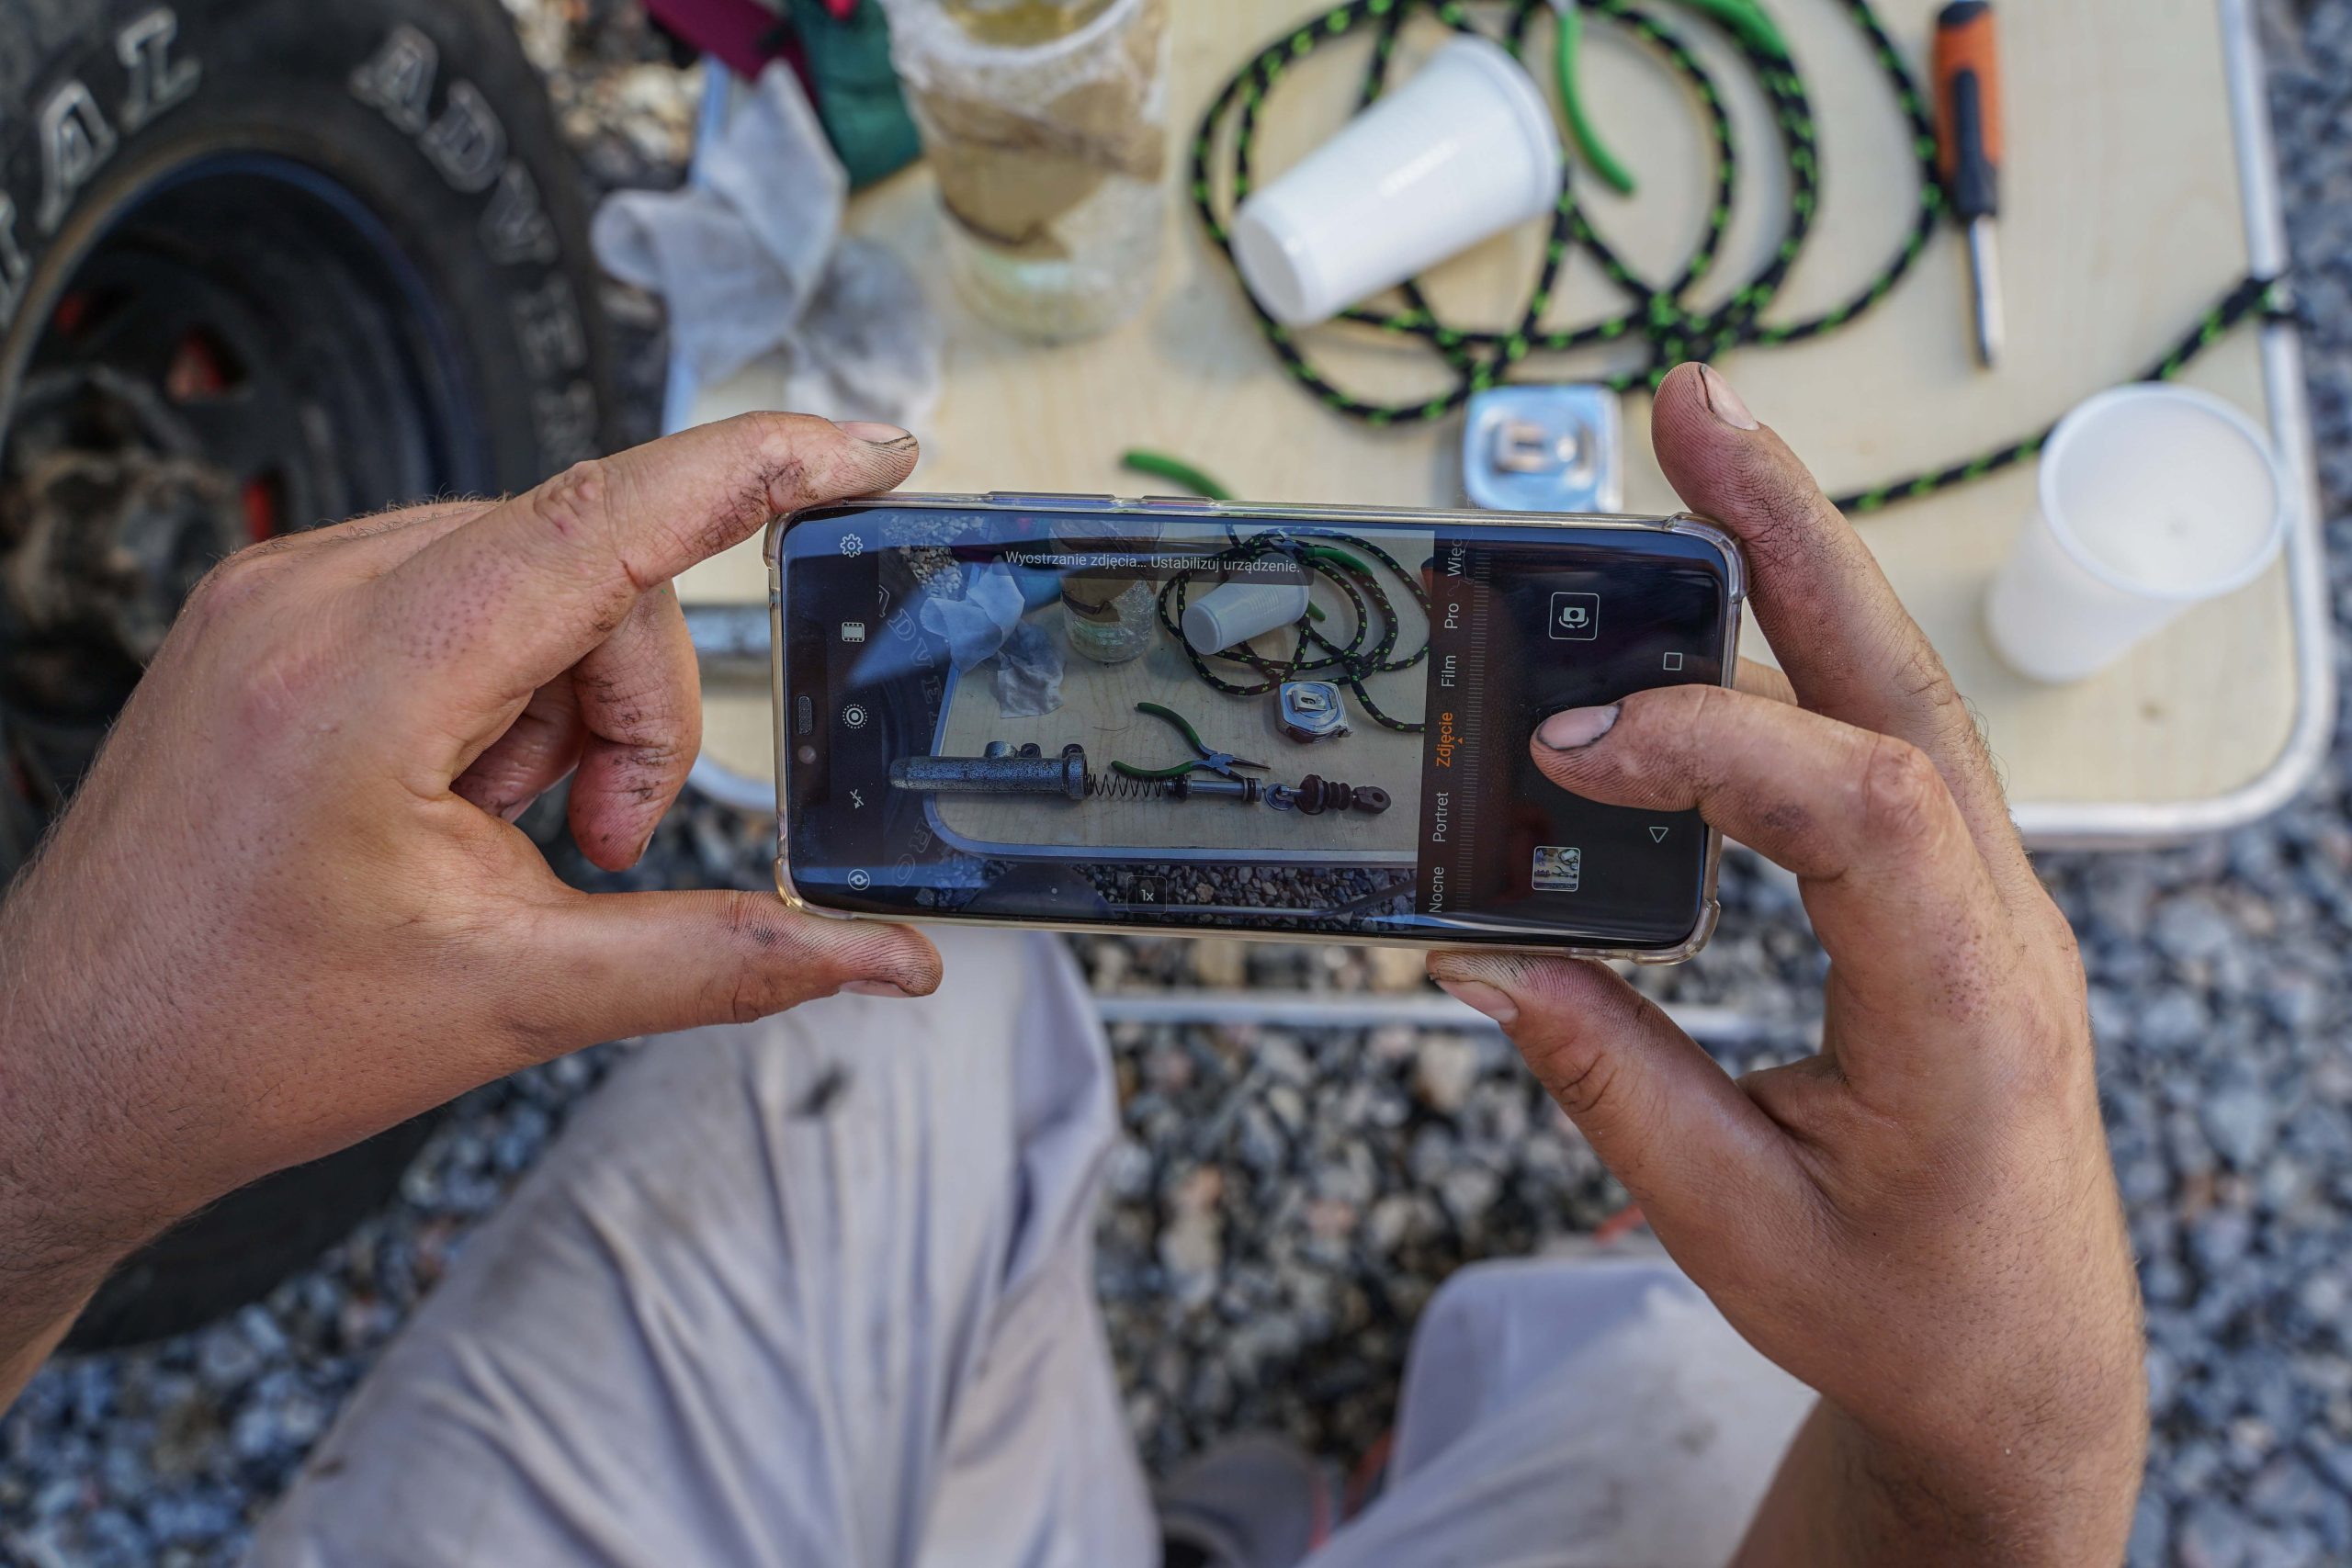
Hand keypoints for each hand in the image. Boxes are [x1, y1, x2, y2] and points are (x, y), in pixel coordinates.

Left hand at [0, 415, 941, 1385]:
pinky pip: (458, 591)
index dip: (763, 469)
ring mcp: (281, 592)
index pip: (610, 520)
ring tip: (505, 832)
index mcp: (366, 676)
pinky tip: (458, 797)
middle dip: (636, 706)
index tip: (873, 448)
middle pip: (590, 565)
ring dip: (567, 703)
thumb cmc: (245, 1037)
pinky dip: (503, 689)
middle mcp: (312, 595)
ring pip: (532, 575)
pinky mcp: (273, 612)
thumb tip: (882, 961)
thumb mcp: (516, 999)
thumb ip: (723, 960)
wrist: (70, 1067)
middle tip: (603, 841)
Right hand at [1429, 365, 2144, 1564]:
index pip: (1861, 807)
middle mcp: (1998, 922)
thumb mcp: (1736, 1225)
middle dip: (1793, 533)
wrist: (2025, 1363)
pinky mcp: (1952, 895)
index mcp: (1965, 1006)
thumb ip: (1608, 1081)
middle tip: (1694, 413)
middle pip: (1904, 682)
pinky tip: (1738, 601)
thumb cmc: (1904, 1311)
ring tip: (1704, 453)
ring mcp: (1987, 898)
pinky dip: (1810, 644)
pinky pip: (1886, 739)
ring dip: (1803, 560)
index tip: (1568, 749)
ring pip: (1903, 688)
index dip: (1711, 744)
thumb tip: (1481, 958)